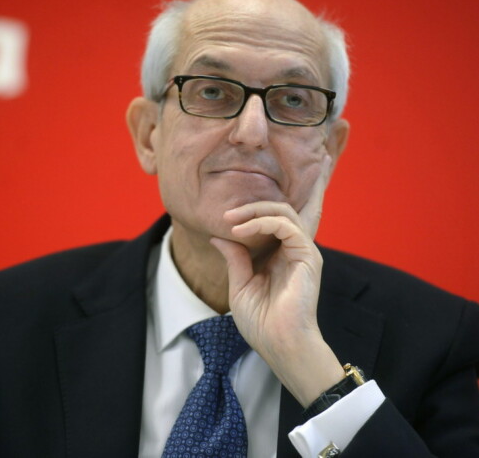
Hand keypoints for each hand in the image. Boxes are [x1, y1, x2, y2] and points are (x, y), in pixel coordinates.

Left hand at [210, 155, 343, 406]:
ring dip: (255, 210)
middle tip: (228, 212)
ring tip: (230, 219)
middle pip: (287, 208)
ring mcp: (304, 251)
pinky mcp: (307, 255)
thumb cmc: (262, 322)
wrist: (278, 345)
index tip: (267, 183)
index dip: (277, 200)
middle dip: (259, 200)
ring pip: (284, 211)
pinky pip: (285, 224)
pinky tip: (240, 229)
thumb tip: (221, 235)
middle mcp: (296, 248)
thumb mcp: (241, 284)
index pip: (282, 219)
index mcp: (283, 254)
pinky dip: (262, 221)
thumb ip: (235, 256)